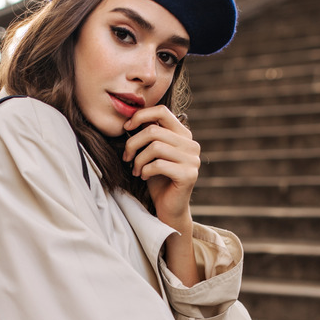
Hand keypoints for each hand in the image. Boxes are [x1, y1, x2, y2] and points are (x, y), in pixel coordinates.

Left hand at [121, 105, 199, 226]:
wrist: (168, 208)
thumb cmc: (157, 178)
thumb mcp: (151, 152)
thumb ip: (148, 134)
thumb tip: (130, 119)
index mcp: (183, 134)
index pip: (162, 111)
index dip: (141, 116)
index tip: (126, 128)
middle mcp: (191, 144)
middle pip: (154, 130)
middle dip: (133, 143)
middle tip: (126, 157)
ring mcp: (193, 159)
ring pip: (155, 147)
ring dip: (138, 160)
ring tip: (136, 170)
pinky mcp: (189, 175)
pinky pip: (159, 164)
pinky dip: (145, 170)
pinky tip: (144, 177)